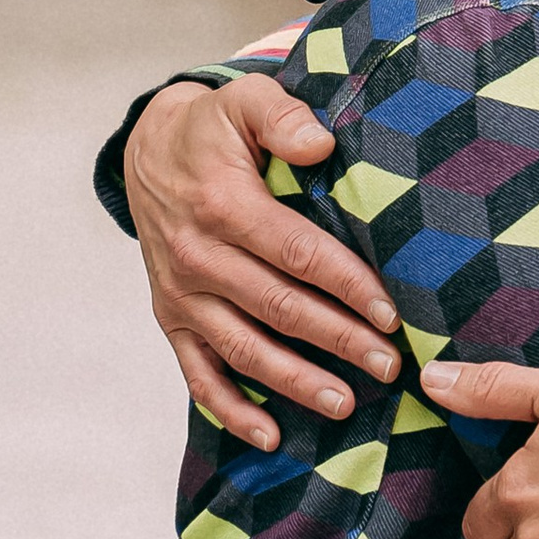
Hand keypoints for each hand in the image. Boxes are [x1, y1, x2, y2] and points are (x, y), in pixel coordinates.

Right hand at [122, 75, 403, 450]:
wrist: (148, 152)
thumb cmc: (214, 128)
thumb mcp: (245, 101)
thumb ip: (284, 117)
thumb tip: (323, 144)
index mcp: (224, 205)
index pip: (297, 253)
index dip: (346, 285)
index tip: (390, 313)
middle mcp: (198, 258)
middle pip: (279, 308)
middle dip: (338, 340)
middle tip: (389, 365)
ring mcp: (181, 295)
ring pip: (244, 350)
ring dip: (295, 383)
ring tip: (345, 404)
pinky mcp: (170, 319)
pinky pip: (198, 374)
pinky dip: (230, 411)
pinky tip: (270, 436)